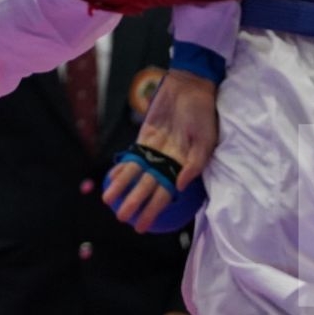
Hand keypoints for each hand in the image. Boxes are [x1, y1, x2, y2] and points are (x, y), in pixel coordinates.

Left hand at [103, 69, 218, 231]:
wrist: (189, 88)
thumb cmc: (202, 115)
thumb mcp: (205, 140)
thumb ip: (194, 164)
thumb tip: (179, 185)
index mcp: (182, 167)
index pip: (164, 194)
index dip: (153, 210)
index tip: (143, 225)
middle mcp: (166, 162)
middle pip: (147, 188)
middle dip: (134, 204)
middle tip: (121, 218)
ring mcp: (154, 151)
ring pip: (135, 174)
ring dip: (121, 187)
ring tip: (108, 200)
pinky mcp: (144, 139)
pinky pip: (132, 157)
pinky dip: (122, 167)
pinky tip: (110, 177)